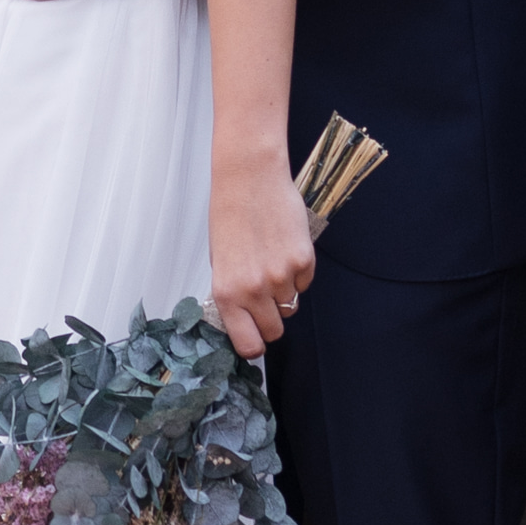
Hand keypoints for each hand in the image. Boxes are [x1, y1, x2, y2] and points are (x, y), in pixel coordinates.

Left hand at [210, 155, 314, 356]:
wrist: (250, 179)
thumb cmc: (229, 215)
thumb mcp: (220, 261)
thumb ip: (233, 294)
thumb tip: (244, 319)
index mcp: (227, 293)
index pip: (249, 345)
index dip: (254, 343)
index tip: (255, 336)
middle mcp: (254, 290)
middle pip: (274, 331)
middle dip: (271, 318)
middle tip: (264, 295)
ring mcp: (281, 276)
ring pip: (291, 305)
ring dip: (283, 291)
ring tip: (270, 261)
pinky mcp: (303, 260)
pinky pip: (305, 283)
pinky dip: (298, 273)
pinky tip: (283, 248)